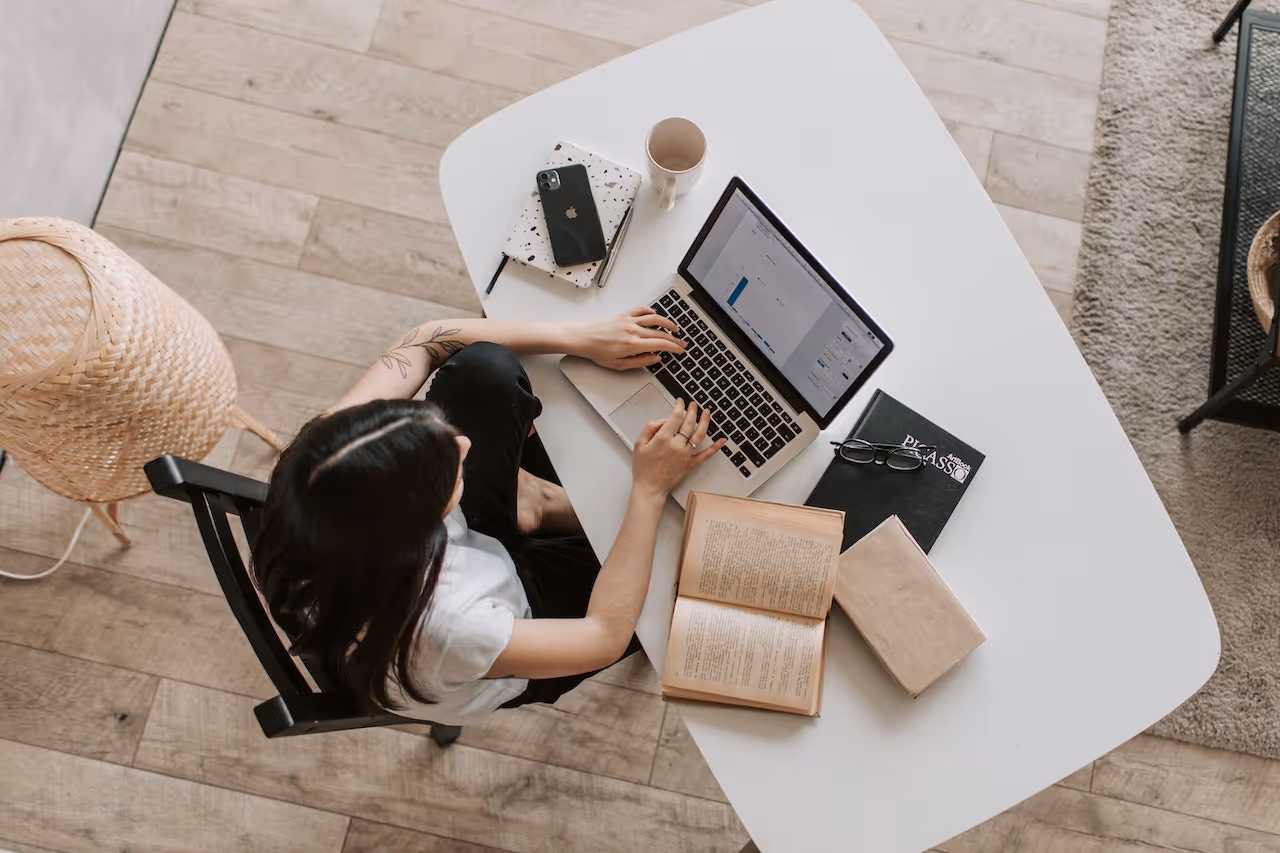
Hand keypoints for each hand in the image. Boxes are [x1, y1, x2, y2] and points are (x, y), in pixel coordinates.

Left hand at [568, 307, 685, 369]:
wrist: (582, 338)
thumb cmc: (596, 352)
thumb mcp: (619, 365)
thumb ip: (640, 362)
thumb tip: (655, 359)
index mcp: (633, 344)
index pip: (661, 344)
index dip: (674, 347)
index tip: (680, 350)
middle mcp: (633, 330)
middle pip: (660, 332)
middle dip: (674, 338)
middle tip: (681, 342)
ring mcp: (629, 321)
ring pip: (654, 318)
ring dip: (667, 323)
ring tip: (674, 328)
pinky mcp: (623, 315)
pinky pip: (641, 310)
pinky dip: (651, 311)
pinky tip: (655, 315)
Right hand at [631, 399, 724, 498]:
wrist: (649, 488)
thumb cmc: (643, 468)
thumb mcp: (639, 444)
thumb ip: (650, 428)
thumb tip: (663, 420)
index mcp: (663, 438)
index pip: (675, 416)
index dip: (679, 406)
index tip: (680, 402)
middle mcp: (676, 445)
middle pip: (689, 422)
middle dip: (692, 410)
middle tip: (693, 404)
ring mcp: (685, 455)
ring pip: (699, 434)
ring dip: (705, 421)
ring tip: (706, 413)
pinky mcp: (690, 464)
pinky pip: (706, 454)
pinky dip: (715, 447)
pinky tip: (721, 440)